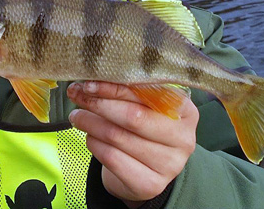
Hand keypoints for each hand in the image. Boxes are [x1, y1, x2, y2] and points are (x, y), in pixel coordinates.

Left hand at [67, 81, 197, 207]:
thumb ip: (129, 92)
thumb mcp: (146, 107)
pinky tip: (89, 136)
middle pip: (132, 116)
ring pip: (118, 137)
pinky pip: (112, 158)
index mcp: (186, 111)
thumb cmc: (145, 129)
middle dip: (99, 104)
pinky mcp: (151, 184)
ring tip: (77, 115)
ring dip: (90, 122)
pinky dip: (94, 143)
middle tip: (77, 96)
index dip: (114, 88)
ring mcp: (169, 164)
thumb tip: (93, 79)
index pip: (147, 94)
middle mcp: (183, 139)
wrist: (147, 169)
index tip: (89, 83)